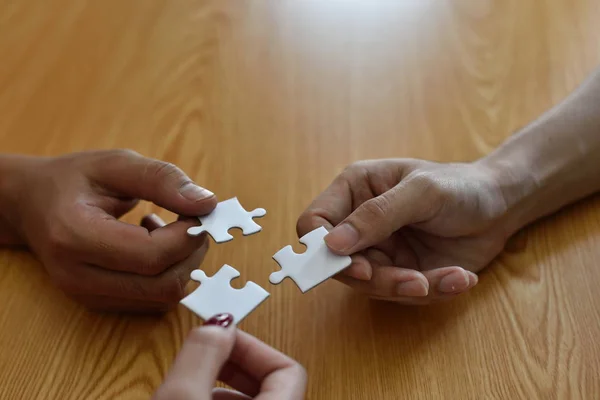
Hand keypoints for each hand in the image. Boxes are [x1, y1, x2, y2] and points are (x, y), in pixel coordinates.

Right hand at [0, 150, 216, 311]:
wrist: (32, 205)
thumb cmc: (74, 180)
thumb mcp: (117, 164)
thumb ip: (162, 180)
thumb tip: (207, 203)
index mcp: (74, 236)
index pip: (151, 256)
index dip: (188, 235)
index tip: (197, 210)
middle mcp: (78, 276)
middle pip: (163, 285)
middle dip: (192, 253)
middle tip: (191, 221)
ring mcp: (88, 295)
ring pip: (163, 298)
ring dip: (183, 265)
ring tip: (167, 230)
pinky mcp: (100, 303)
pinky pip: (154, 301)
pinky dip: (168, 275)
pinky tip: (155, 246)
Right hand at [153, 313, 306, 399]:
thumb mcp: (183, 399)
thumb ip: (202, 357)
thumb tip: (217, 324)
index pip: (288, 369)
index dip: (253, 347)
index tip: (219, 339)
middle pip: (269, 384)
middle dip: (233, 365)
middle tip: (201, 357)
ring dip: (220, 387)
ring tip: (188, 386)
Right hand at [297, 159, 511, 303]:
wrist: (500, 205)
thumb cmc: (459, 186)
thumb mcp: (421, 192)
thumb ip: (377, 215)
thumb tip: (332, 245)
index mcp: (354, 190)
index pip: (314, 222)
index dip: (322, 248)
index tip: (355, 265)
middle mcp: (359, 223)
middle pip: (340, 264)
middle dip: (377, 278)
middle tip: (415, 281)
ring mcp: (380, 250)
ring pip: (372, 285)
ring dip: (410, 288)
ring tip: (451, 277)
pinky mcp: (402, 272)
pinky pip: (403, 294)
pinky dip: (433, 292)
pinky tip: (460, 278)